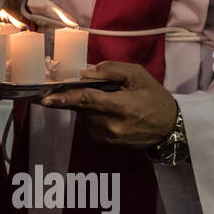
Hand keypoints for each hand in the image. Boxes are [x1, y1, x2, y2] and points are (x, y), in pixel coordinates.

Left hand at [38, 61, 177, 149]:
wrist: (170, 128)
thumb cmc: (154, 98)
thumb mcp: (137, 75)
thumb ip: (110, 71)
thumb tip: (84, 73)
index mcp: (119, 106)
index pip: (85, 100)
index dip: (63, 98)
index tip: (44, 97)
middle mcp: (110, 125)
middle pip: (80, 107)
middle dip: (70, 96)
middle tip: (61, 87)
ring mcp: (107, 137)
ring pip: (84, 115)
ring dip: (87, 105)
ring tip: (109, 100)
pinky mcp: (105, 143)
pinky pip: (90, 123)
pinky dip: (93, 114)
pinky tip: (109, 112)